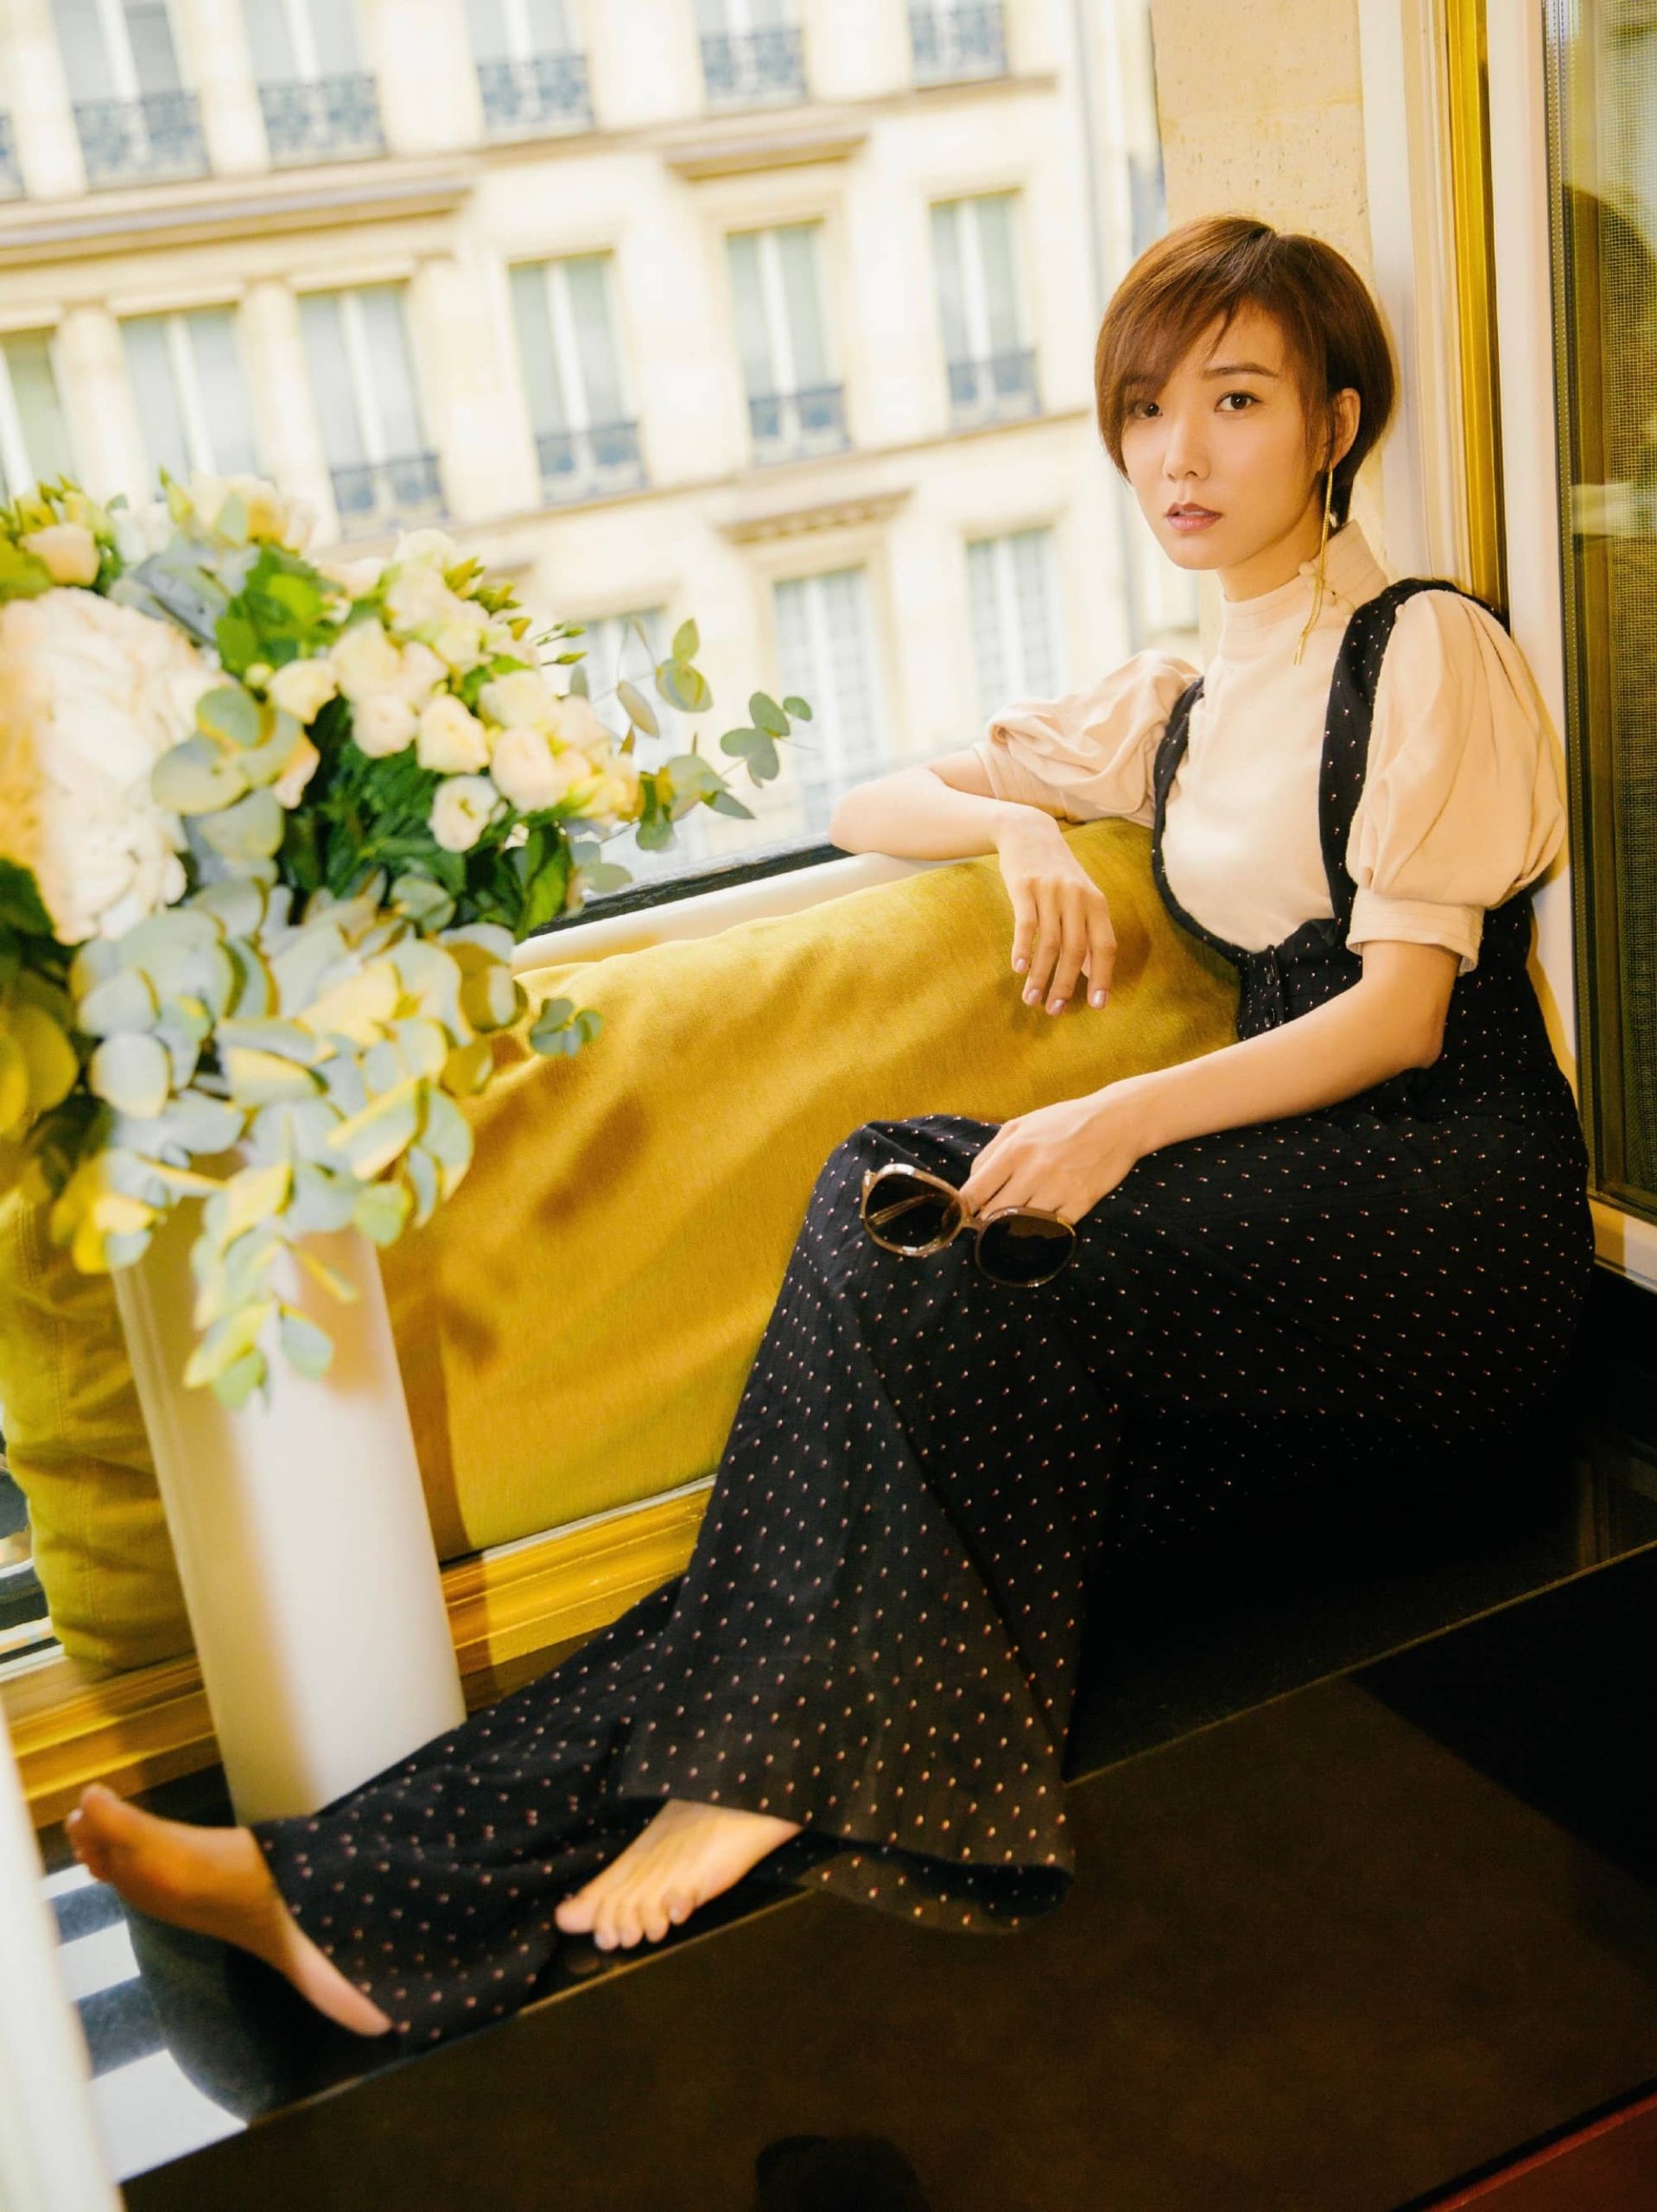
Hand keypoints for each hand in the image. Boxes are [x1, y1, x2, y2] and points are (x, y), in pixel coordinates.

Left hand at [957, 1084, 1152, 1226]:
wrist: (1117, 1121)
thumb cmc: (1065, 1122)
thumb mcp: (1021, 1124)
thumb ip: (991, 1152)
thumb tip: (971, 1183)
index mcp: (1015, 1149)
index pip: (975, 1191)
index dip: (965, 1208)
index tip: (966, 1213)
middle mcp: (1034, 1171)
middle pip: (994, 1215)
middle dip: (987, 1221)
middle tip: (989, 1221)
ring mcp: (1059, 1188)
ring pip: (1022, 1225)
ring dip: (1015, 1227)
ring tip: (1016, 1220)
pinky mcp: (1082, 1202)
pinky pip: (1053, 1229)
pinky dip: (1044, 1229)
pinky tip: (1043, 1221)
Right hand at [993, 813, 1116, 1016]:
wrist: (1029, 832)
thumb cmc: (1057, 873)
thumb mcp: (1080, 897)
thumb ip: (1088, 932)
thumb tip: (1093, 973)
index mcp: (1096, 902)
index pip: (1105, 946)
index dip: (1103, 977)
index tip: (1098, 1005)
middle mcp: (1077, 897)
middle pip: (1076, 950)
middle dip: (1066, 984)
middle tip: (1054, 1010)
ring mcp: (1051, 891)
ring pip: (1050, 942)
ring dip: (1040, 975)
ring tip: (1031, 999)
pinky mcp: (1024, 886)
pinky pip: (1026, 924)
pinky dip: (1023, 949)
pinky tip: (1018, 969)